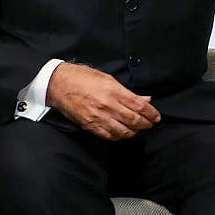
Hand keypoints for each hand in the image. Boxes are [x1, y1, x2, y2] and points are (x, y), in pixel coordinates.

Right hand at [46, 62, 160, 140]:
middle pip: (134, 120)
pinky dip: (119, 136)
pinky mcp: (89, 125)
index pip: (140, 106)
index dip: (151, 113)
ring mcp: (98, 117)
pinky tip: (123, 133)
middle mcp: (107, 105)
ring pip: (123, 131)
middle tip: (150, 124)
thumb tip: (145, 99)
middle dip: (146, 124)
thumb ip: (128, 92)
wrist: (58, 84)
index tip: (156, 117)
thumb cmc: (83, 78)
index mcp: (114, 91)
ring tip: (138, 129)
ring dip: (134, 132)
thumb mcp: (108, 79)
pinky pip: (108, 136)